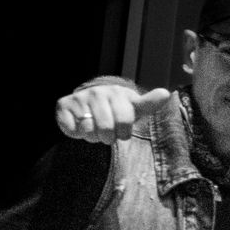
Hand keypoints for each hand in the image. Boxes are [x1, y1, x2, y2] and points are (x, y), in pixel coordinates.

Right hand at [57, 86, 172, 143]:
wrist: (91, 103)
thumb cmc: (117, 109)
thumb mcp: (134, 107)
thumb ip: (149, 103)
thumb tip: (166, 93)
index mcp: (118, 93)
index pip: (125, 120)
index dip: (124, 132)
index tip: (123, 130)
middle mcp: (98, 92)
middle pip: (106, 129)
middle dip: (108, 137)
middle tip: (108, 132)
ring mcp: (80, 97)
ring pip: (88, 131)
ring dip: (92, 137)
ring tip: (94, 129)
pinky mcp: (63, 105)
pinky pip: (72, 130)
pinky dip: (76, 134)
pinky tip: (80, 125)